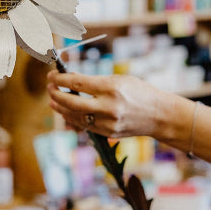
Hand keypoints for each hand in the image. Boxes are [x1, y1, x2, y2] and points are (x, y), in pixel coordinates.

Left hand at [46, 70, 171, 137]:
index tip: (51, 76)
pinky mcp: (108, 133)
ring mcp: (108, 122)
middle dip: (56, 94)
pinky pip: (84, 126)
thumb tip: (71, 80)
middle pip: (72, 102)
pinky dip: (73, 119)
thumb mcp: (119, 79)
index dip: (60, 79)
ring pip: (75, 116)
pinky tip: (66, 113)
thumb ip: (95, 82)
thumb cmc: (140, 92)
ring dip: (61, 108)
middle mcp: (108, 106)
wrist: (160, 115)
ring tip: (53, 101)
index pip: (77, 83)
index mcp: (111, 88)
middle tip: (50, 88)